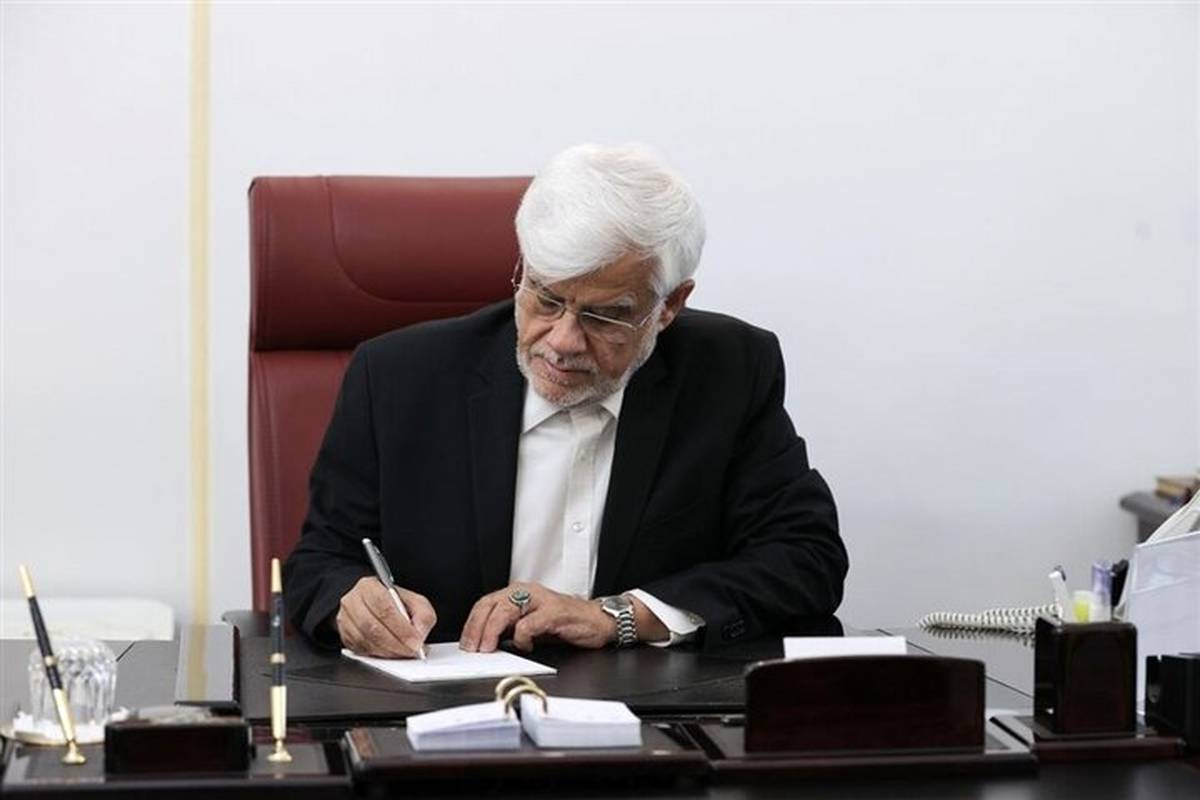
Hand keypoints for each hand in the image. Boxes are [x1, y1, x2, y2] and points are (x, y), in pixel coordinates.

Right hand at [336, 576, 435, 658]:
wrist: (374, 604)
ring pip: (365, 640)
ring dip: (388, 651)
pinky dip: (378, 655)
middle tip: (411, 650)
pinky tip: (391, 653)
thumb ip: (423, 615)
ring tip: (403, 652)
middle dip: (396, 643)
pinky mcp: (344, 636)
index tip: (415, 641)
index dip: (401, 628)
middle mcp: (353, 601)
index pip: (384, 608)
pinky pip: (360, 650)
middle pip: (373, 626)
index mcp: (369, 586)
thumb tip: (419, 634)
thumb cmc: (394, 602)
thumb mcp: (415, 601)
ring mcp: (345, 619)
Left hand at [459, 583, 616, 652]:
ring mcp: (540, 600)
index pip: (485, 604)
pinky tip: (526, 647)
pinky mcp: (553, 612)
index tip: (466, 643)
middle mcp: (527, 592)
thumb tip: (486, 643)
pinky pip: (528, 624)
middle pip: (490, 605)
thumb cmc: (565, 623)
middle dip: (476, 628)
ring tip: (489, 648)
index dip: (472, 623)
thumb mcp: (531, 625)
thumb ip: (510, 629)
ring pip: (504, 611)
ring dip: (492, 631)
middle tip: (472, 648)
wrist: (597, 621)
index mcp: (518, 593)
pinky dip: (522, 639)